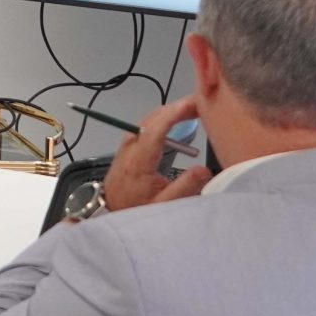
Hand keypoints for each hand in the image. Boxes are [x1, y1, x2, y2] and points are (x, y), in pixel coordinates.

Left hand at [100, 95, 212, 212]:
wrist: (109, 211)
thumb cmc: (136, 209)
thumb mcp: (163, 204)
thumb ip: (185, 187)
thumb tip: (205, 169)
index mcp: (138, 160)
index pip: (156, 129)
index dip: (174, 114)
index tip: (192, 104)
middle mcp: (130, 147)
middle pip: (152, 119)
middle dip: (176, 108)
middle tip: (200, 105)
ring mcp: (126, 145)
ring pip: (148, 120)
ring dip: (169, 112)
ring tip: (192, 110)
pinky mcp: (127, 147)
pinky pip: (145, 126)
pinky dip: (161, 119)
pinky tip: (174, 121)